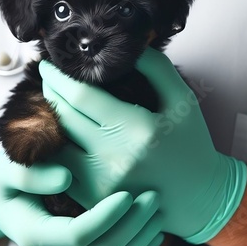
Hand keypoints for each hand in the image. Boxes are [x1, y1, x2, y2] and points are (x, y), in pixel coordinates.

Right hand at [0, 152, 163, 245]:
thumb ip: (28, 173)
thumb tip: (67, 178)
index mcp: (32, 234)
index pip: (79, 235)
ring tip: (158, 213)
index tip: (128, 192)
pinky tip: (151, 231)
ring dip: (141, 242)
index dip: (107, 216)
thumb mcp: (4, 168)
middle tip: (153, 197)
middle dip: (133, 226)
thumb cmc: (2, 179)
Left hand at [40, 48, 246, 243]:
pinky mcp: (94, 200)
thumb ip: (156, 68)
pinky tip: (61, 133)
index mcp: (136, 130)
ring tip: (52, 102)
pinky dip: (57, 148)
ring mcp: (101, 183)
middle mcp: (114, 158)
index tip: (47, 65)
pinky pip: (61, 169)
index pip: (81, 97)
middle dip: (49, 92)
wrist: (200, 196)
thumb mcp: (182, 100)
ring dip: (49, 120)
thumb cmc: (191, 144)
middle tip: (47, 78)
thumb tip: (127, 45)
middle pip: (63, 117)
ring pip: (56, 145)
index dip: (58, 78)